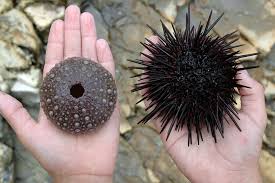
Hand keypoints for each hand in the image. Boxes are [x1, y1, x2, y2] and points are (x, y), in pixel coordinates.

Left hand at [0, 5, 118, 182]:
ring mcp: (93, 92)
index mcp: (56, 93)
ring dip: (90, 38)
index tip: (58, 22)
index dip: (56, 41)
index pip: (56, 60)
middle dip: (75, 31)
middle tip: (76, 10)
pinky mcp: (108, 100)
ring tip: (89, 19)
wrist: (81, 171)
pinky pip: (108, 76)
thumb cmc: (55, 156)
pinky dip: (106, 59)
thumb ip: (14, 112)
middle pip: (74, 54)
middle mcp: (75, 88)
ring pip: (91, 60)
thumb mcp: (29, 133)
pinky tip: (102, 43)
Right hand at [142, 36, 266, 182]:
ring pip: (162, 90)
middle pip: (174, 78)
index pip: (194, 74)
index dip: (186, 58)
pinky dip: (147, 95)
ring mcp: (177, 115)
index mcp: (208, 99)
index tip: (180, 43)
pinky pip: (155, 110)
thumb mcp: (255, 117)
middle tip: (155, 43)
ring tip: (145, 54)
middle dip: (164, 60)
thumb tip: (240, 70)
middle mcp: (190, 104)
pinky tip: (142, 80)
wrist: (228, 176)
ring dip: (152, 72)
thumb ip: (252, 93)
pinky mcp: (167, 129)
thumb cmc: (245, 148)